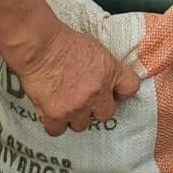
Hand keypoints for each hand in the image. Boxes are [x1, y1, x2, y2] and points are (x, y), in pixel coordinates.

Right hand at [16, 26, 140, 135]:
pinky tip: (51, 112)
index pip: (131, 88)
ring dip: (74, 117)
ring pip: (82, 125)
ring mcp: (77, 106)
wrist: (41, 47)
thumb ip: (104, 68)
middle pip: (106, 114)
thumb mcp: (95, 49)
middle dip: (96, 108)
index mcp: (110, 72)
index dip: (121, 92)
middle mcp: (97, 92)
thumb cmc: (64, 42)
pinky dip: (54, 124)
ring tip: (65, 103)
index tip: (113, 93)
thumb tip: (105, 79)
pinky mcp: (56, 115)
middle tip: (85, 100)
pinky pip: (58, 130)